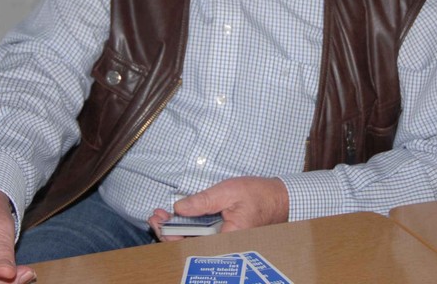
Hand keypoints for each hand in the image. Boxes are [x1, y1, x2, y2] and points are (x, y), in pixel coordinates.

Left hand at [148, 177, 288, 240]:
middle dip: (170, 232)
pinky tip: (179, 218)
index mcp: (227, 237)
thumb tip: (180, 208)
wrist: (279, 198)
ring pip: (194, 241)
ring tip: (163, 216)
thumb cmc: (259, 195)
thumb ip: (203, 201)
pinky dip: (189, 228)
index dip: (172, 234)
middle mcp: (225, 244)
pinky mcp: (223, 235)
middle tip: (156, 217)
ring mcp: (224, 241)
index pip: (192, 244)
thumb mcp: (228, 192)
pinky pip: (202, 236)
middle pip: (190, 245)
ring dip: (177, 229)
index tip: (160, 221)